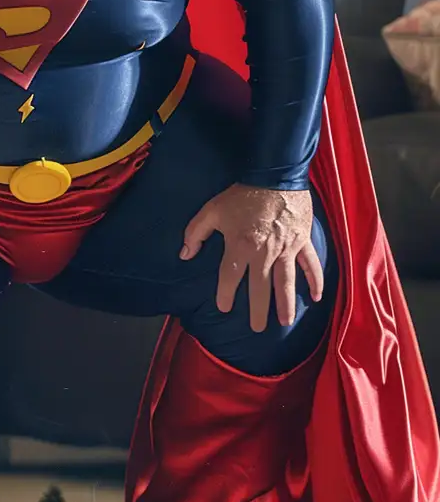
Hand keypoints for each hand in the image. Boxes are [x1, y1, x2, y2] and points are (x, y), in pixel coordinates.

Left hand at [180, 183, 324, 331]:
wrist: (275, 174)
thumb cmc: (242, 193)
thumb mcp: (212, 209)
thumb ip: (195, 232)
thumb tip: (185, 254)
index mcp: (240, 246)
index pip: (230, 278)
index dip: (226, 294)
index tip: (224, 307)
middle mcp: (264, 253)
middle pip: (260, 289)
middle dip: (258, 310)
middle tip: (257, 328)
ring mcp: (286, 249)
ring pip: (286, 283)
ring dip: (286, 304)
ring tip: (285, 322)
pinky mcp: (302, 241)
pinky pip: (310, 265)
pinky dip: (315, 281)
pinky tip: (315, 297)